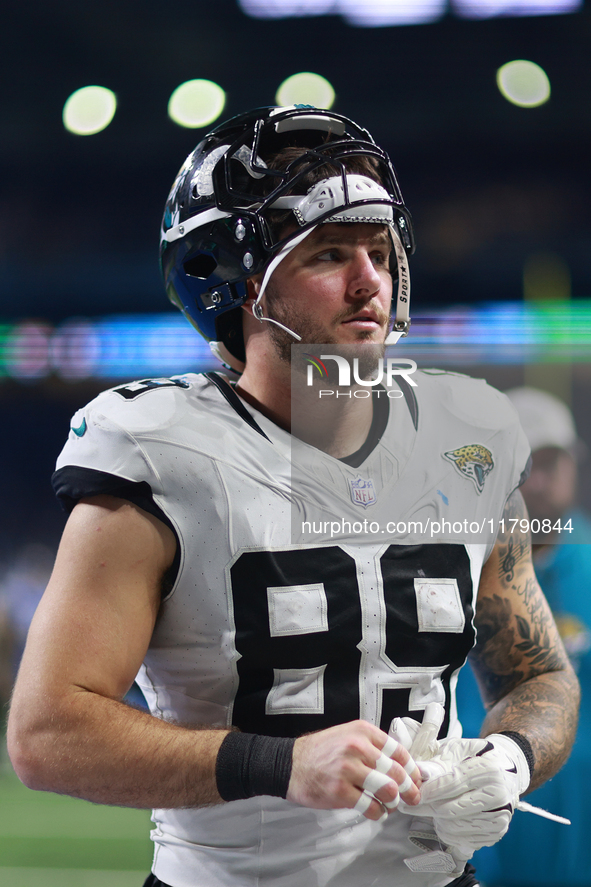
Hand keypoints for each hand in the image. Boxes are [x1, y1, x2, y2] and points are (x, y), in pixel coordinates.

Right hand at [287, 720, 420, 820]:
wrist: (290, 763)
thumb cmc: (321, 751)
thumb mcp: (348, 735)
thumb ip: (372, 746)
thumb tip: (401, 766)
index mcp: (362, 731)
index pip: (398, 751)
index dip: (412, 769)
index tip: (417, 779)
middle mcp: (357, 747)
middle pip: (397, 772)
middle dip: (410, 789)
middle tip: (413, 797)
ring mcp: (348, 769)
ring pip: (387, 790)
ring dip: (394, 802)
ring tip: (391, 805)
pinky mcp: (340, 791)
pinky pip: (370, 806)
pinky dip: (378, 813)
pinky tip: (377, 811)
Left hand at [403, 734, 530, 856]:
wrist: (504, 772)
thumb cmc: (475, 758)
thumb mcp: (458, 750)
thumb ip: (438, 762)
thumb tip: (418, 771)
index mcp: (489, 770)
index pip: (454, 783)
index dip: (431, 789)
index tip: (414, 793)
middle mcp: (498, 795)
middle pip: (453, 809)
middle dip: (428, 808)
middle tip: (410, 806)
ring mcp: (500, 816)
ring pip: (456, 826)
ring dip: (437, 820)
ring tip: (431, 808)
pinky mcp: (497, 833)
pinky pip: (464, 839)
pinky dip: (448, 832)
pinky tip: (443, 821)